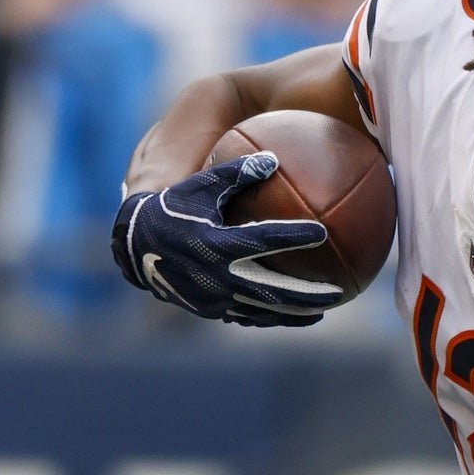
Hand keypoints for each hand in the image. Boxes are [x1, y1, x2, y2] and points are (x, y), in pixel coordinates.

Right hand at [110, 154, 338, 327]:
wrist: (134, 249)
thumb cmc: (170, 209)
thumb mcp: (199, 186)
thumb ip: (235, 171)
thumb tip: (273, 159)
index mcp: (215, 243)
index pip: (262, 241)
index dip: (293, 236)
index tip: (322, 232)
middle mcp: (216, 277)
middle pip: (272, 291)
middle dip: (307, 295)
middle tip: (339, 292)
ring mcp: (213, 299)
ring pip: (262, 311)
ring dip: (295, 312)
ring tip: (324, 310)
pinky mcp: (210, 310)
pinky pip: (247, 315)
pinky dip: (271, 316)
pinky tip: (292, 313)